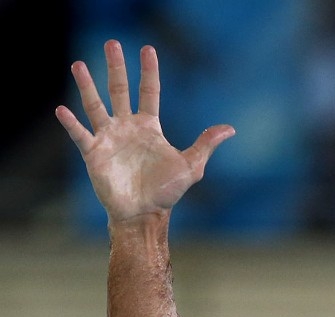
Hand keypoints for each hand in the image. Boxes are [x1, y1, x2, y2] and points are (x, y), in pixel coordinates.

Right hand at [55, 40, 233, 223]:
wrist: (144, 214)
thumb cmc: (167, 192)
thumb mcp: (191, 166)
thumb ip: (206, 144)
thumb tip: (230, 129)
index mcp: (149, 127)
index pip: (149, 92)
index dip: (149, 71)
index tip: (148, 49)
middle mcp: (127, 127)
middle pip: (119, 90)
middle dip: (116, 67)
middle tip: (111, 42)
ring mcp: (109, 138)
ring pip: (95, 105)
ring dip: (86, 86)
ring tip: (79, 65)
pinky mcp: (94, 153)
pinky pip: (80, 134)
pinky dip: (71, 123)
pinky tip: (62, 109)